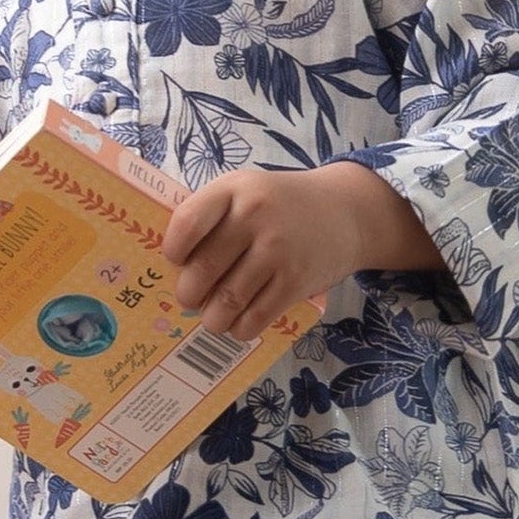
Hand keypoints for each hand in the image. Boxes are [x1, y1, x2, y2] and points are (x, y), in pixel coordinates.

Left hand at [161, 162, 441, 340]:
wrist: (345, 212)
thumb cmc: (282, 205)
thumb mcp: (247, 190)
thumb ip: (213, 214)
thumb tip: (172, 261)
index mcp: (234, 190)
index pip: (188, 223)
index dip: (173, 250)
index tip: (175, 261)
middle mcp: (255, 217)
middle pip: (204, 268)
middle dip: (189, 293)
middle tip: (190, 299)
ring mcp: (277, 251)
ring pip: (227, 299)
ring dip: (213, 318)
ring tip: (212, 318)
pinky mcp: (295, 282)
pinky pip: (256, 316)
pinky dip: (240, 328)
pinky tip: (237, 325)